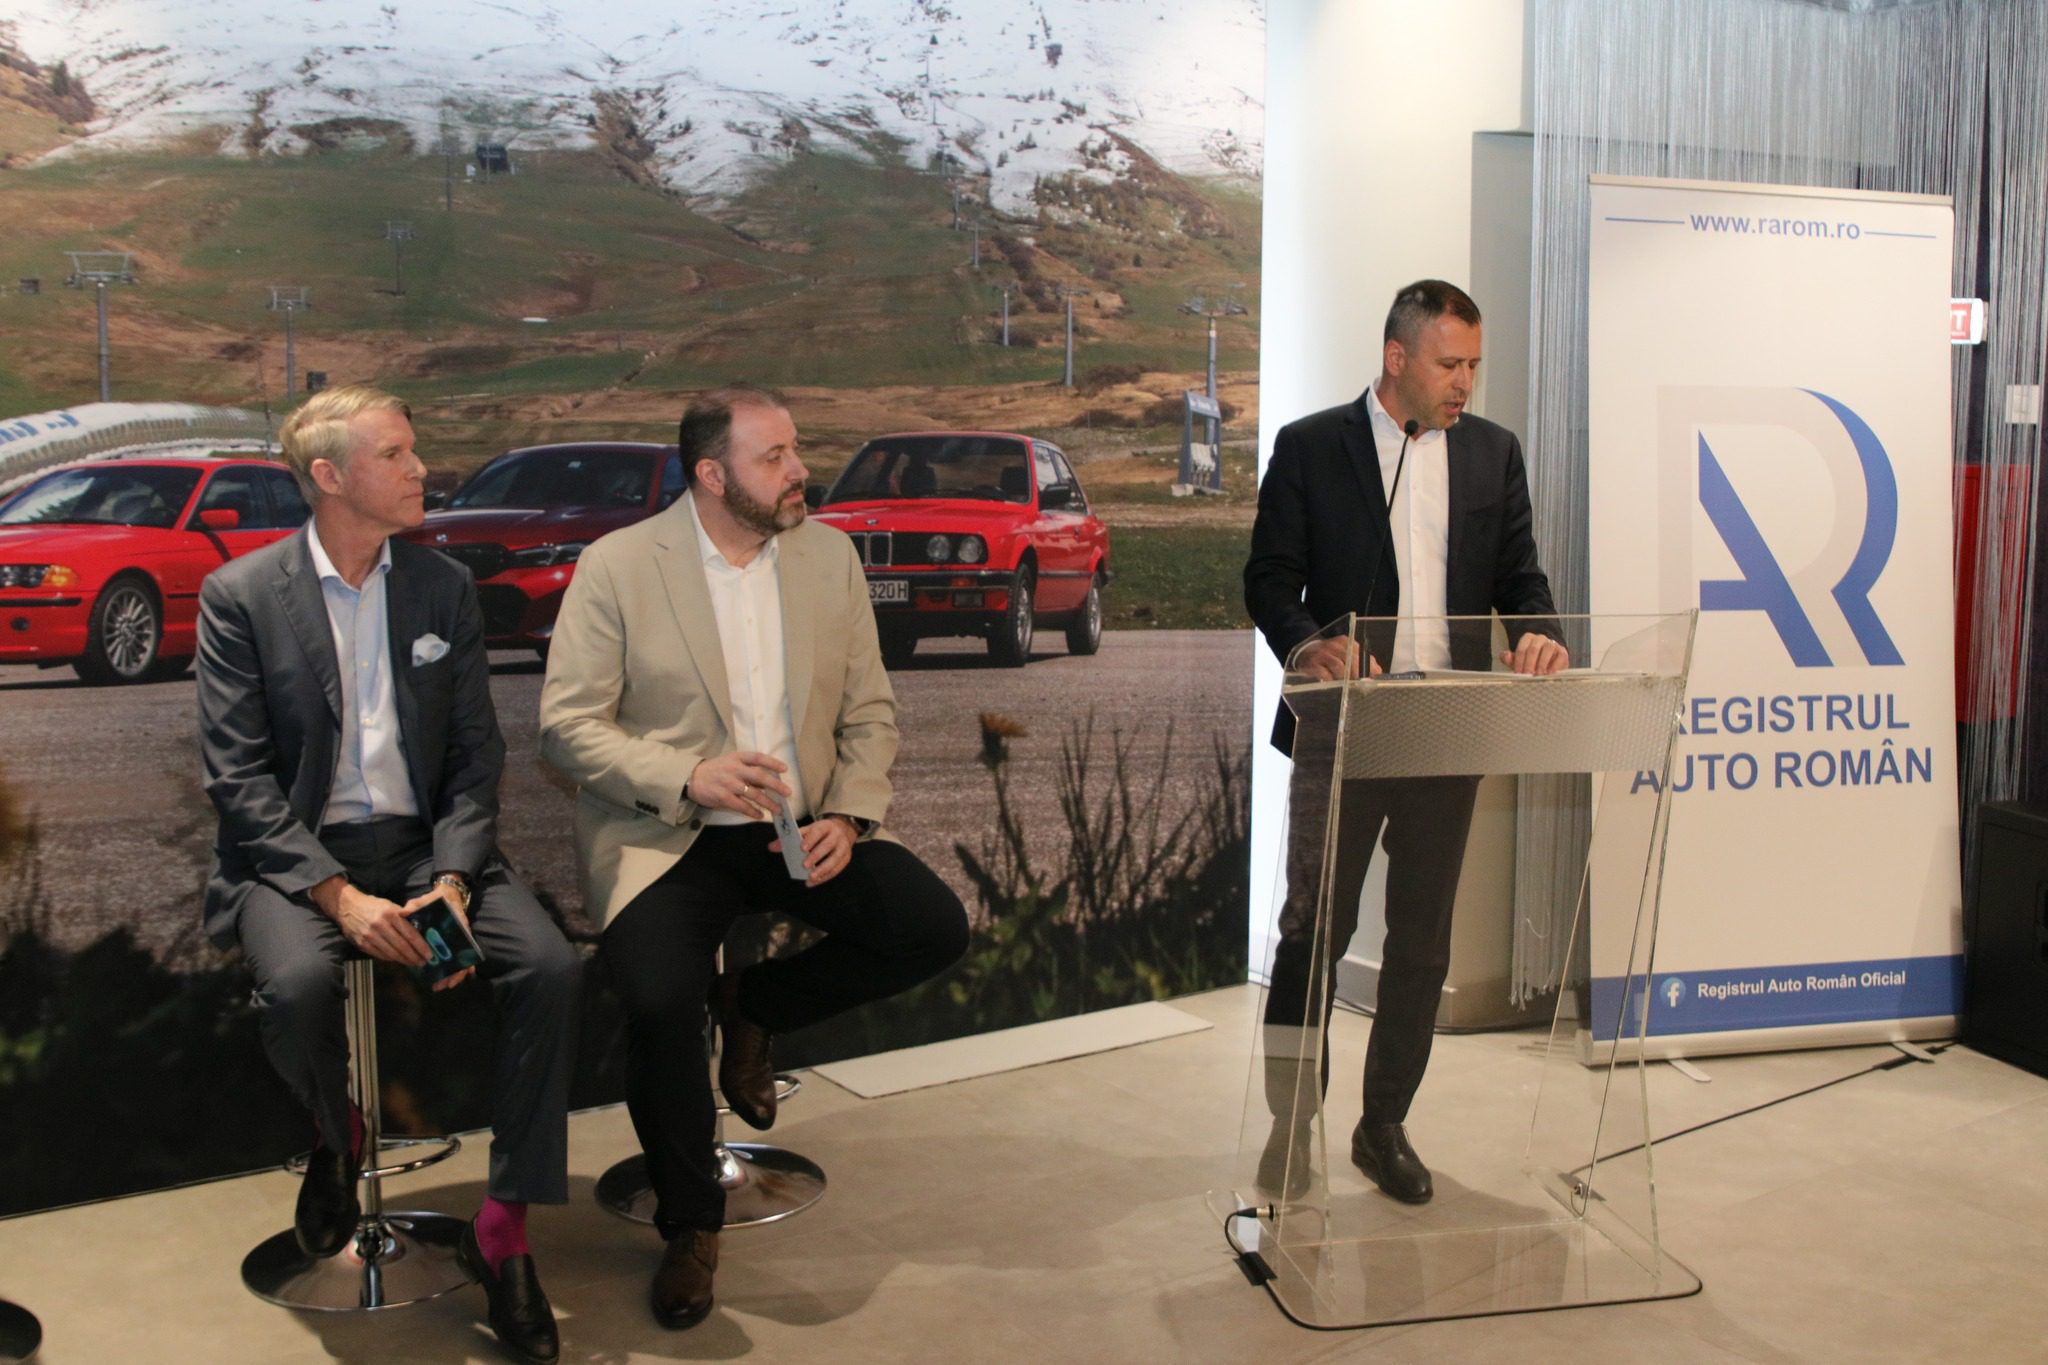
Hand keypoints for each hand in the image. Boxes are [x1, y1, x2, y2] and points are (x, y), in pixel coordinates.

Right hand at [311, 874, 432, 967]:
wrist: (347, 906)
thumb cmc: (373, 905)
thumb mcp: (390, 906)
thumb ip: (403, 918)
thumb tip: (420, 932)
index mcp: (390, 914)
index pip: (410, 934)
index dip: (421, 946)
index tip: (429, 954)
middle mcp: (380, 925)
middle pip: (402, 946)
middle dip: (414, 956)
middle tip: (423, 962)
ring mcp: (369, 936)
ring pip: (391, 953)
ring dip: (404, 960)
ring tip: (413, 963)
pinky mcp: (362, 944)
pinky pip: (380, 955)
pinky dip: (391, 959)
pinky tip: (398, 960)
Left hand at [401, 883, 476, 990]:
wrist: (449, 894)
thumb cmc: (439, 898)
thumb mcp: (428, 899)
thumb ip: (416, 905)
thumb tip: (402, 912)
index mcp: (459, 926)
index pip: (464, 947)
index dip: (459, 964)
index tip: (448, 974)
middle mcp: (462, 936)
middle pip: (464, 960)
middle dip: (454, 975)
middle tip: (441, 986)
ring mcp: (459, 941)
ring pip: (460, 962)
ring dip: (452, 975)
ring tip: (439, 986)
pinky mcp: (453, 943)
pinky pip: (456, 959)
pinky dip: (453, 970)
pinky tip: (445, 980)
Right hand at [689, 751, 792, 818]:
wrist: (692, 778)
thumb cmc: (716, 770)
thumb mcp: (730, 762)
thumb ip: (747, 769)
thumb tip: (768, 780)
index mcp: (737, 758)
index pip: (757, 758)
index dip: (772, 762)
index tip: (784, 768)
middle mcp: (734, 769)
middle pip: (759, 776)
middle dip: (775, 785)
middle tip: (787, 792)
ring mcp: (728, 783)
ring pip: (753, 793)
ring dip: (768, 802)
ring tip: (778, 809)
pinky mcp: (723, 797)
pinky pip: (742, 806)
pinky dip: (752, 811)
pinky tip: (760, 815)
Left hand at [771, 815, 855, 887]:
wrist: (843, 830)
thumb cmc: (821, 832)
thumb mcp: (808, 830)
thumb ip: (790, 838)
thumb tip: (772, 846)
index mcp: (825, 826)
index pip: (818, 831)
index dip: (810, 839)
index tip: (802, 848)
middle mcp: (836, 836)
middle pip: (827, 846)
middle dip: (816, 856)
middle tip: (804, 865)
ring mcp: (843, 847)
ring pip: (835, 859)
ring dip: (822, 869)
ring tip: (810, 877)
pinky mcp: (846, 858)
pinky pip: (836, 869)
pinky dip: (825, 877)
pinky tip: (814, 882)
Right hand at [1296, 638, 1380, 680]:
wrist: (1304, 653)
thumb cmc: (1329, 657)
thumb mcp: (1345, 654)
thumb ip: (1362, 661)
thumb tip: (1378, 672)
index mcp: (1345, 642)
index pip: (1361, 653)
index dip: (1368, 667)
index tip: (1372, 678)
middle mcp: (1334, 646)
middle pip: (1351, 659)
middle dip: (1358, 674)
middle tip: (1361, 685)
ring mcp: (1323, 654)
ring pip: (1339, 666)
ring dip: (1345, 678)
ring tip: (1348, 686)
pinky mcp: (1312, 664)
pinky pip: (1324, 673)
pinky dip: (1330, 680)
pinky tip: (1332, 684)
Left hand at [1501, 633, 1568, 675]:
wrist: (1547, 663)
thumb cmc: (1530, 662)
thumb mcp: (1518, 661)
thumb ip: (1509, 658)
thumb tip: (1505, 655)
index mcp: (1528, 639)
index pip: (1522, 647)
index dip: (1519, 661)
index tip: (1518, 672)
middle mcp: (1540, 639)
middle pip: (1534, 648)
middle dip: (1530, 662)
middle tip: (1528, 674)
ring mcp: (1552, 644)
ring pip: (1548, 648)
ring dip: (1542, 662)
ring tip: (1539, 674)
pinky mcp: (1562, 652)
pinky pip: (1560, 655)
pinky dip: (1555, 664)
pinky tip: (1550, 672)